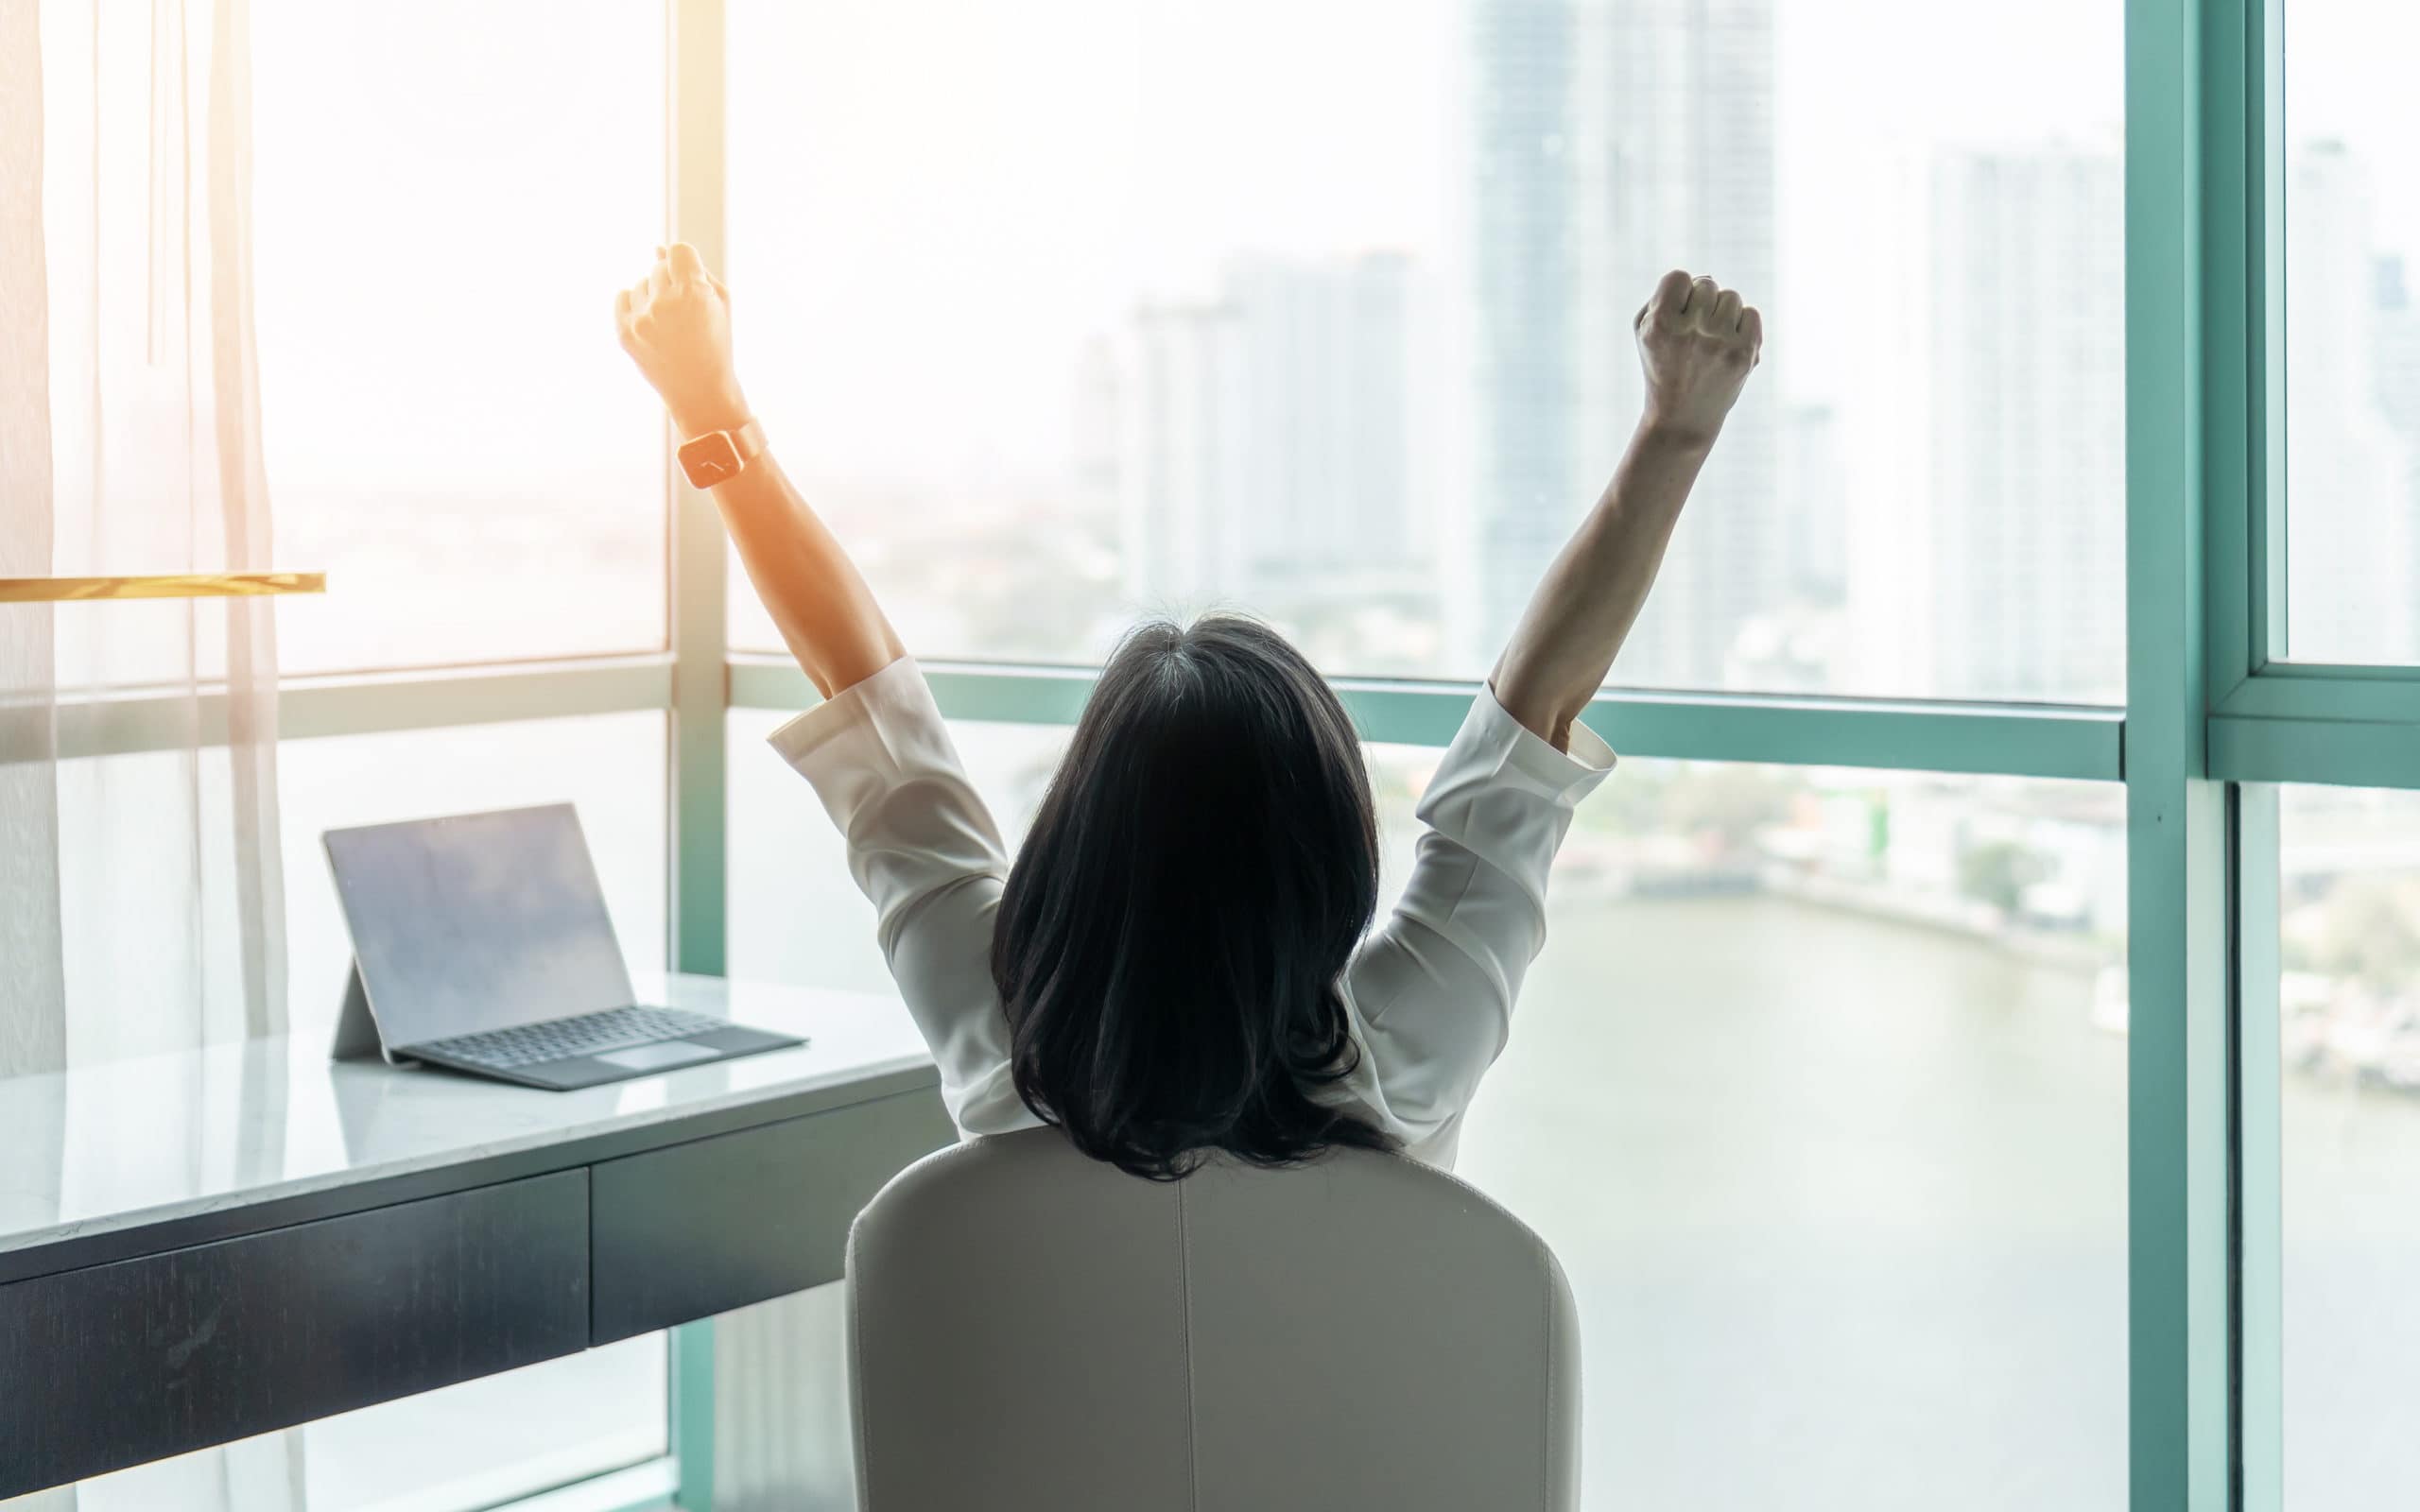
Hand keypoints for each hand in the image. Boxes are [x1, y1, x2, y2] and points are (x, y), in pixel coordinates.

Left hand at [615, 243, 748, 435]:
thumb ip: (696, 270)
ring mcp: (642, 319)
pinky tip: (651, 324)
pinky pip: (622, 297)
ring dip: (653, 297)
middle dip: (671, 283)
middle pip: (658, 266)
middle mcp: (665, 303)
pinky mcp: (625, 333)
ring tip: (669, 325)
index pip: (678, 250)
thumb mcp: (720, 304)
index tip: (690, 279)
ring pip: (641, 284)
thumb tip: (657, 248)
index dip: (685, 263)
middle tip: (684, 313)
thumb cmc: (716, 343)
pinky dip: (634, 305)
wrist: (701, 391)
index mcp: (695, 292)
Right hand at [1632, 269, 1760, 448]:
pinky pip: (1752, 314)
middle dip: (1702, 303)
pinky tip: (1728, 347)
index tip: (1676, 315)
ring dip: (1723, 313)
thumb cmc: (1662, 368)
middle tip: (1694, 333)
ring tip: (1711, 340)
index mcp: (1660, 324)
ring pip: (1731, 297)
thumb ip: (1665, 296)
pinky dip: (1743, 326)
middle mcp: (1690, 331)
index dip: (1678, 293)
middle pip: (1708, 284)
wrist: (1681, 420)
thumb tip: (1708, 277)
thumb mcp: (1646, 332)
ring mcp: (1719, 343)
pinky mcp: (1744, 354)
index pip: (1678, 277)